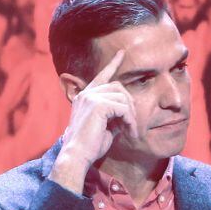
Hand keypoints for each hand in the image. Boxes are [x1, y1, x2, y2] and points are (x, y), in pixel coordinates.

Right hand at [54, 50, 136, 172]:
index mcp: (85, 97)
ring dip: (131, 115)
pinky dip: (130, 120)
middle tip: (133, 125)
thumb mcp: (106, 127)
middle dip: (130, 105)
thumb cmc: (90, 146)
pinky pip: (123, 108)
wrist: (77, 156)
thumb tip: (129, 111)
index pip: (101, 76)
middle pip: (119, 87)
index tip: (122, 54)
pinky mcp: (98, 105)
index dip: (113, 64)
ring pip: (123, 97)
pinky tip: (130, 132)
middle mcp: (87, 93)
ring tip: (131, 131)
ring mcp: (91, 97)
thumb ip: (115, 114)